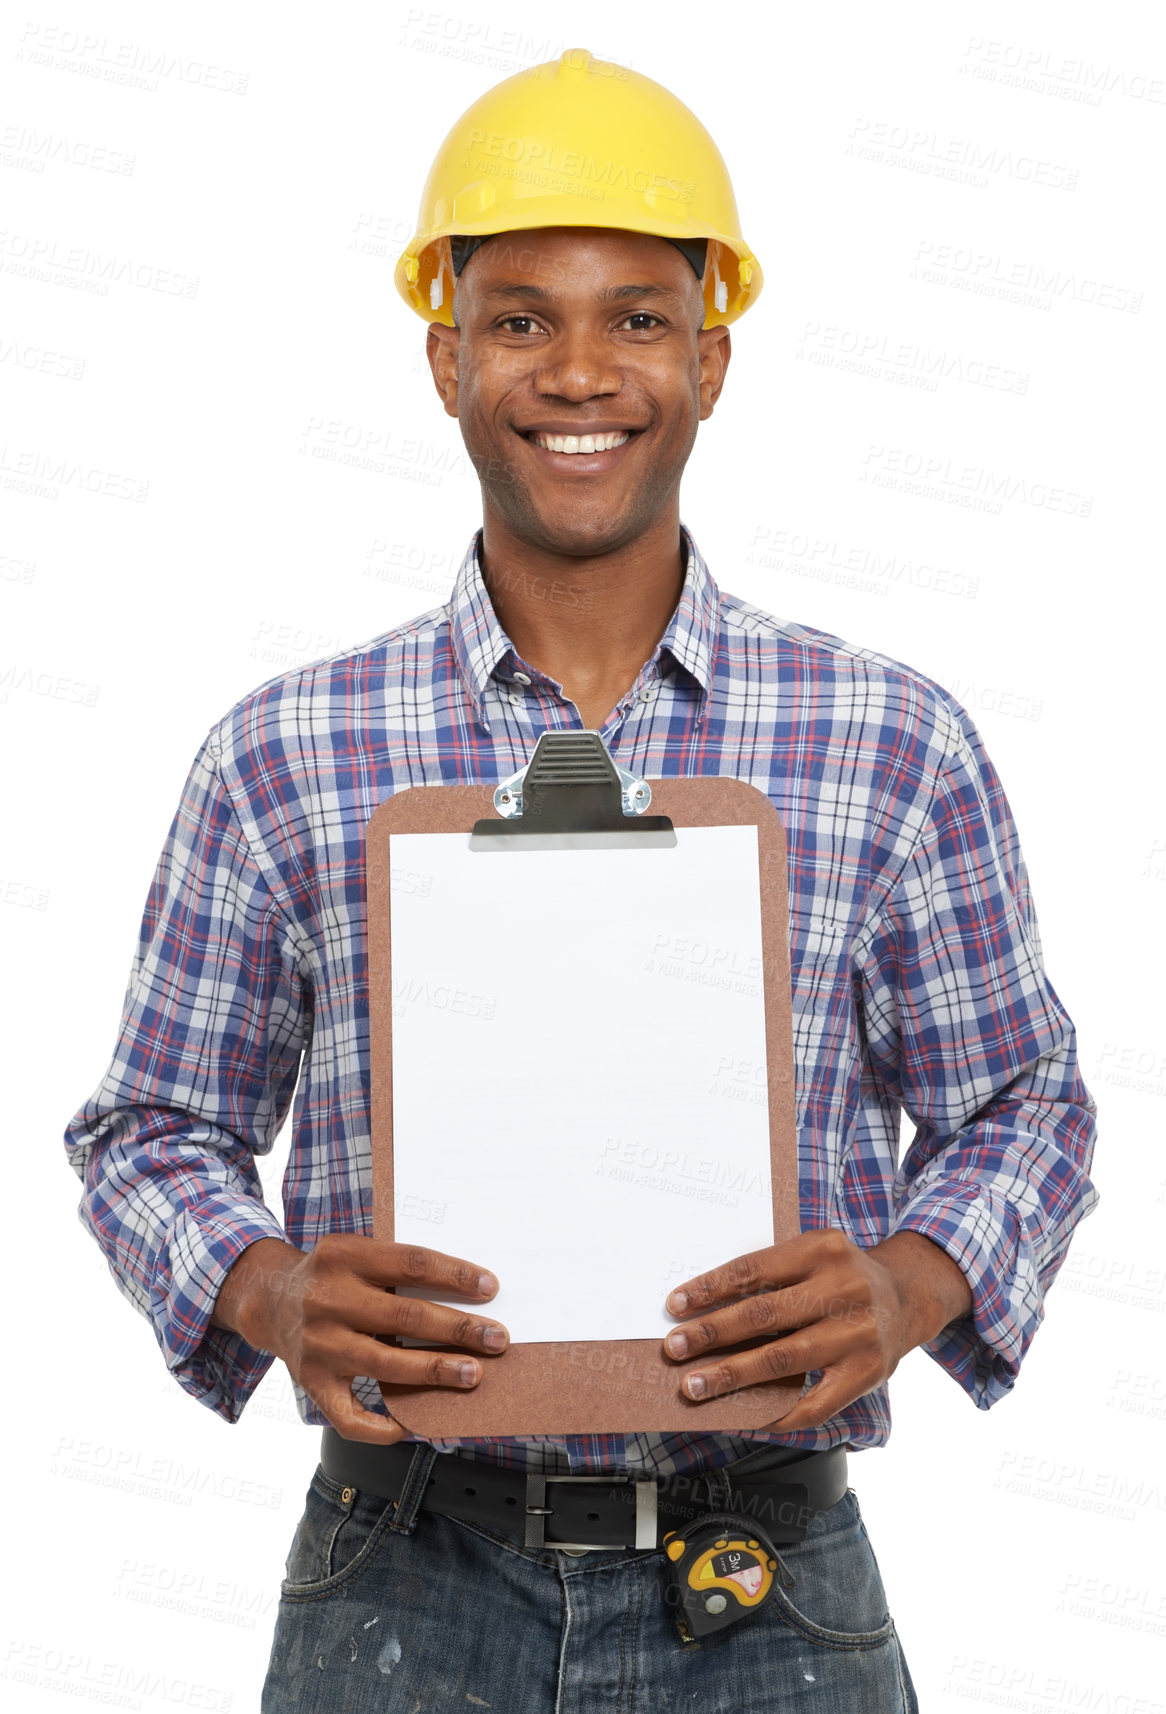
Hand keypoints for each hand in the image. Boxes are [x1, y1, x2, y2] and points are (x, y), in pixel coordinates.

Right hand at [211, 1235, 508, 1443]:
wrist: (267, 1298)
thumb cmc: (330, 1273)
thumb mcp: (355, 1251)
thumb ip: (396, 1265)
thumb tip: (467, 1290)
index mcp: (343, 1256)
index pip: (410, 1263)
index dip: (454, 1275)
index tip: (490, 1287)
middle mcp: (327, 1299)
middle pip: (404, 1317)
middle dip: (457, 1329)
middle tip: (497, 1338)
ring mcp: (318, 1344)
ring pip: (385, 1365)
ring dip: (435, 1372)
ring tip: (472, 1374)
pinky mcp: (311, 1382)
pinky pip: (348, 1415)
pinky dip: (380, 1427)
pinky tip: (411, 1426)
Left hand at [661, 1228, 971, 1431]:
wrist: (908, 1296)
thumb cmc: (842, 1275)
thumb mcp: (813, 1254)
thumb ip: (771, 1274)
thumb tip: (704, 1309)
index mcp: (822, 1249)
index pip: (754, 1269)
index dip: (710, 1289)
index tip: (675, 1305)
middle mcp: (844, 1289)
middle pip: (765, 1315)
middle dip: (712, 1334)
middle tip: (674, 1348)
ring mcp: (858, 1334)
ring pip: (784, 1360)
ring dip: (732, 1375)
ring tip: (695, 1386)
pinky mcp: (867, 1374)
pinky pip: (814, 1404)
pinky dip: (775, 1413)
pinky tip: (744, 1415)